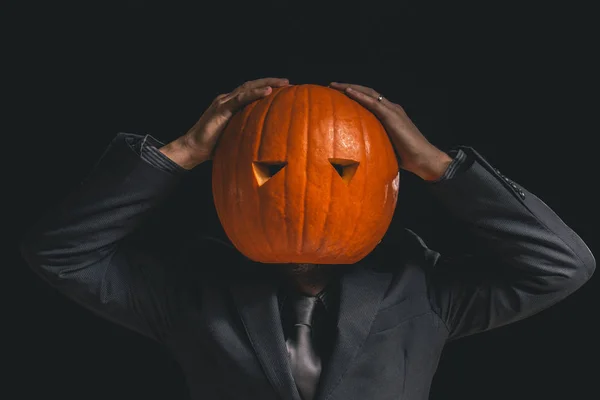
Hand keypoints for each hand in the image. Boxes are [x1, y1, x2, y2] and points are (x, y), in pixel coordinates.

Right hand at [160, 77, 289, 168]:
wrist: (192, 149)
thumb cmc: (213, 148)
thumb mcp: (234, 139)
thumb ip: (246, 136)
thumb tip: (266, 146)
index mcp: (230, 106)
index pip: (250, 92)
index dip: (267, 88)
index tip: (284, 90)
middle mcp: (226, 100)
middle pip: (251, 85)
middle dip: (271, 82)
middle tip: (289, 83)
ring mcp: (223, 103)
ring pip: (248, 88)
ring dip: (267, 84)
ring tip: (284, 83)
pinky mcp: (221, 109)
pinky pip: (240, 99)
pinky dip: (255, 93)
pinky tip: (268, 92)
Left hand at [329, 82, 452, 180]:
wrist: (423, 159)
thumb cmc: (406, 157)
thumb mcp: (385, 147)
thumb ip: (374, 144)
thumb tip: (356, 155)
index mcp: (389, 115)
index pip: (369, 100)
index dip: (354, 95)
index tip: (338, 94)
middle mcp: (391, 108)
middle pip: (366, 93)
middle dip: (348, 87)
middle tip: (331, 86)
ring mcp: (392, 111)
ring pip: (368, 94)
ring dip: (350, 88)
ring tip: (335, 86)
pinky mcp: (392, 116)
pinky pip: (373, 103)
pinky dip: (360, 96)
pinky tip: (348, 92)